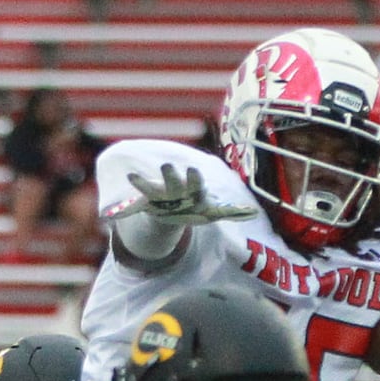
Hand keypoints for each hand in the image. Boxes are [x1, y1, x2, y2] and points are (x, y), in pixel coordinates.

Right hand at [102, 164, 256, 225]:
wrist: (171, 212)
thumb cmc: (194, 208)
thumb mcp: (213, 212)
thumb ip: (232, 212)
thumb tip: (256, 213)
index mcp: (193, 192)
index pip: (195, 185)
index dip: (193, 180)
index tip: (191, 170)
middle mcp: (178, 190)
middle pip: (176, 183)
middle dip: (173, 177)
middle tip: (167, 167)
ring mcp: (162, 193)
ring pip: (156, 186)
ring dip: (147, 183)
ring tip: (134, 176)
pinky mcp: (149, 198)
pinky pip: (140, 193)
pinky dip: (133, 189)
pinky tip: (123, 187)